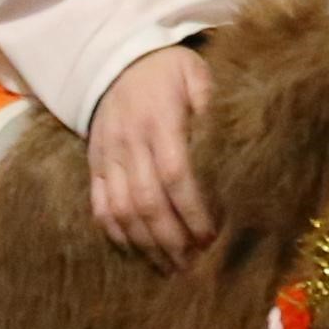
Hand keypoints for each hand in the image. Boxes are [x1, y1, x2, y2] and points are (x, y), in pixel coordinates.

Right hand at [88, 43, 217, 267]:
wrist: (115, 61)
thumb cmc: (167, 71)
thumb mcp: (196, 74)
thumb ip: (213, 104)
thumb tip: (233, 143)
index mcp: (159, 120)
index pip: (175, 174)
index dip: (192, 210)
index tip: (212, 236)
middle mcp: (130, 142)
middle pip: (148, 201)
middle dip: (172, 238)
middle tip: (196, 265)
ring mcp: (108, 156)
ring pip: (122, 211)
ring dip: (147, 245)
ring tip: (172, 267)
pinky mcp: (94, 166)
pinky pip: (100, 207)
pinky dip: (117, 235)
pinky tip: (139, 253)